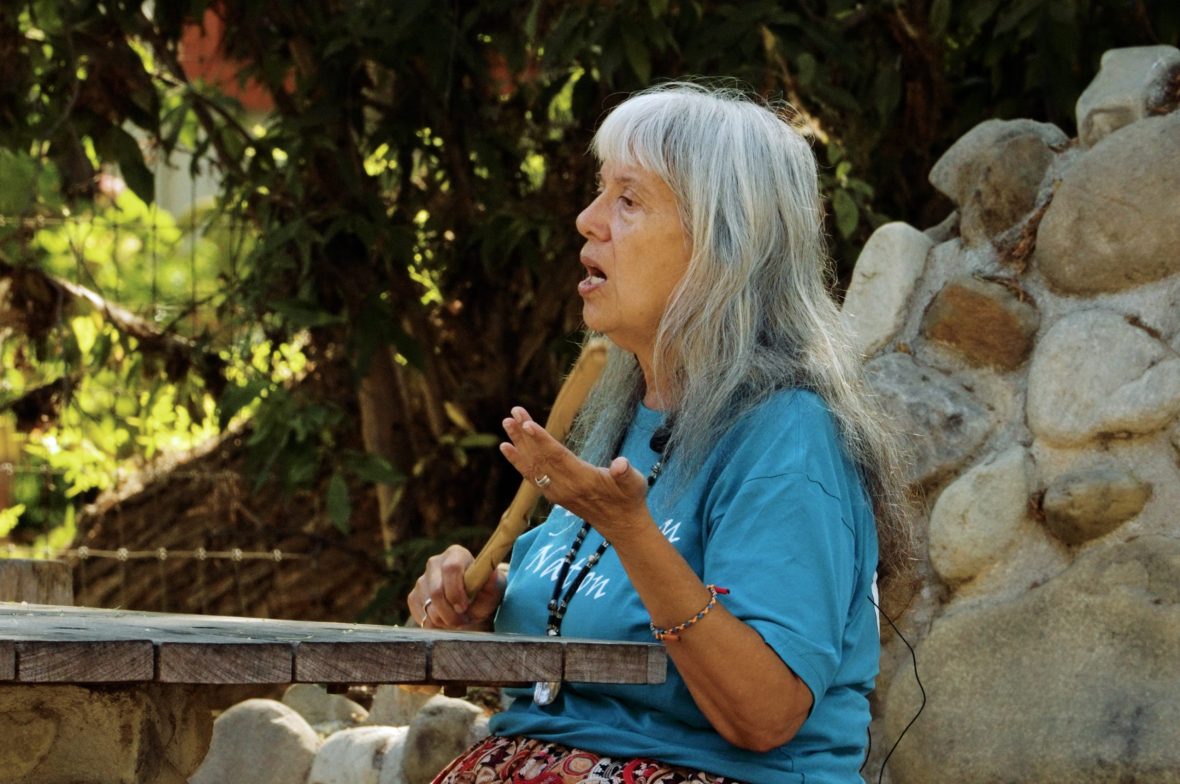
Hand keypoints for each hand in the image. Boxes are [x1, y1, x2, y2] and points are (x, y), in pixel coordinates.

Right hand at [407, 545, 503, 629]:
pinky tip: (445, 621)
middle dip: (449, 612)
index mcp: (456, 554)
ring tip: (457, 622)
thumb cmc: (484, 594)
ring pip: (427, 605)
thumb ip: (493, 584)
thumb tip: (491, 575)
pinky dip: (433, 624)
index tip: (465, 607)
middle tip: (461, 622)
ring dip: (443, 620)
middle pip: (436, 590)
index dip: (456, 591)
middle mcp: (435, 562)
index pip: (451, 568)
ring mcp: (422, 579)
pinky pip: (419, 614)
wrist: (471, 605)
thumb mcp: (493, 589)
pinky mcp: (414, 595)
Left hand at [499, 406, 651, 541]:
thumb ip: (626, 474)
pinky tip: (508, 447)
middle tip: (512, 413)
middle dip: (525, 435)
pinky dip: (518, 461)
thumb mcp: (634, 483)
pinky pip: (532, 475)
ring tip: (507, 422)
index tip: (526, 424)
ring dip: (519, 444)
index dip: (541, 440)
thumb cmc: (629, 498)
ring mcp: (557, 492)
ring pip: (533, 465)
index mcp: (583, 479)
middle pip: (540, 457)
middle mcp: (565, 486)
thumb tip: (621, 465)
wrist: (621, 525)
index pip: (557, 456)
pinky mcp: (554, 494)